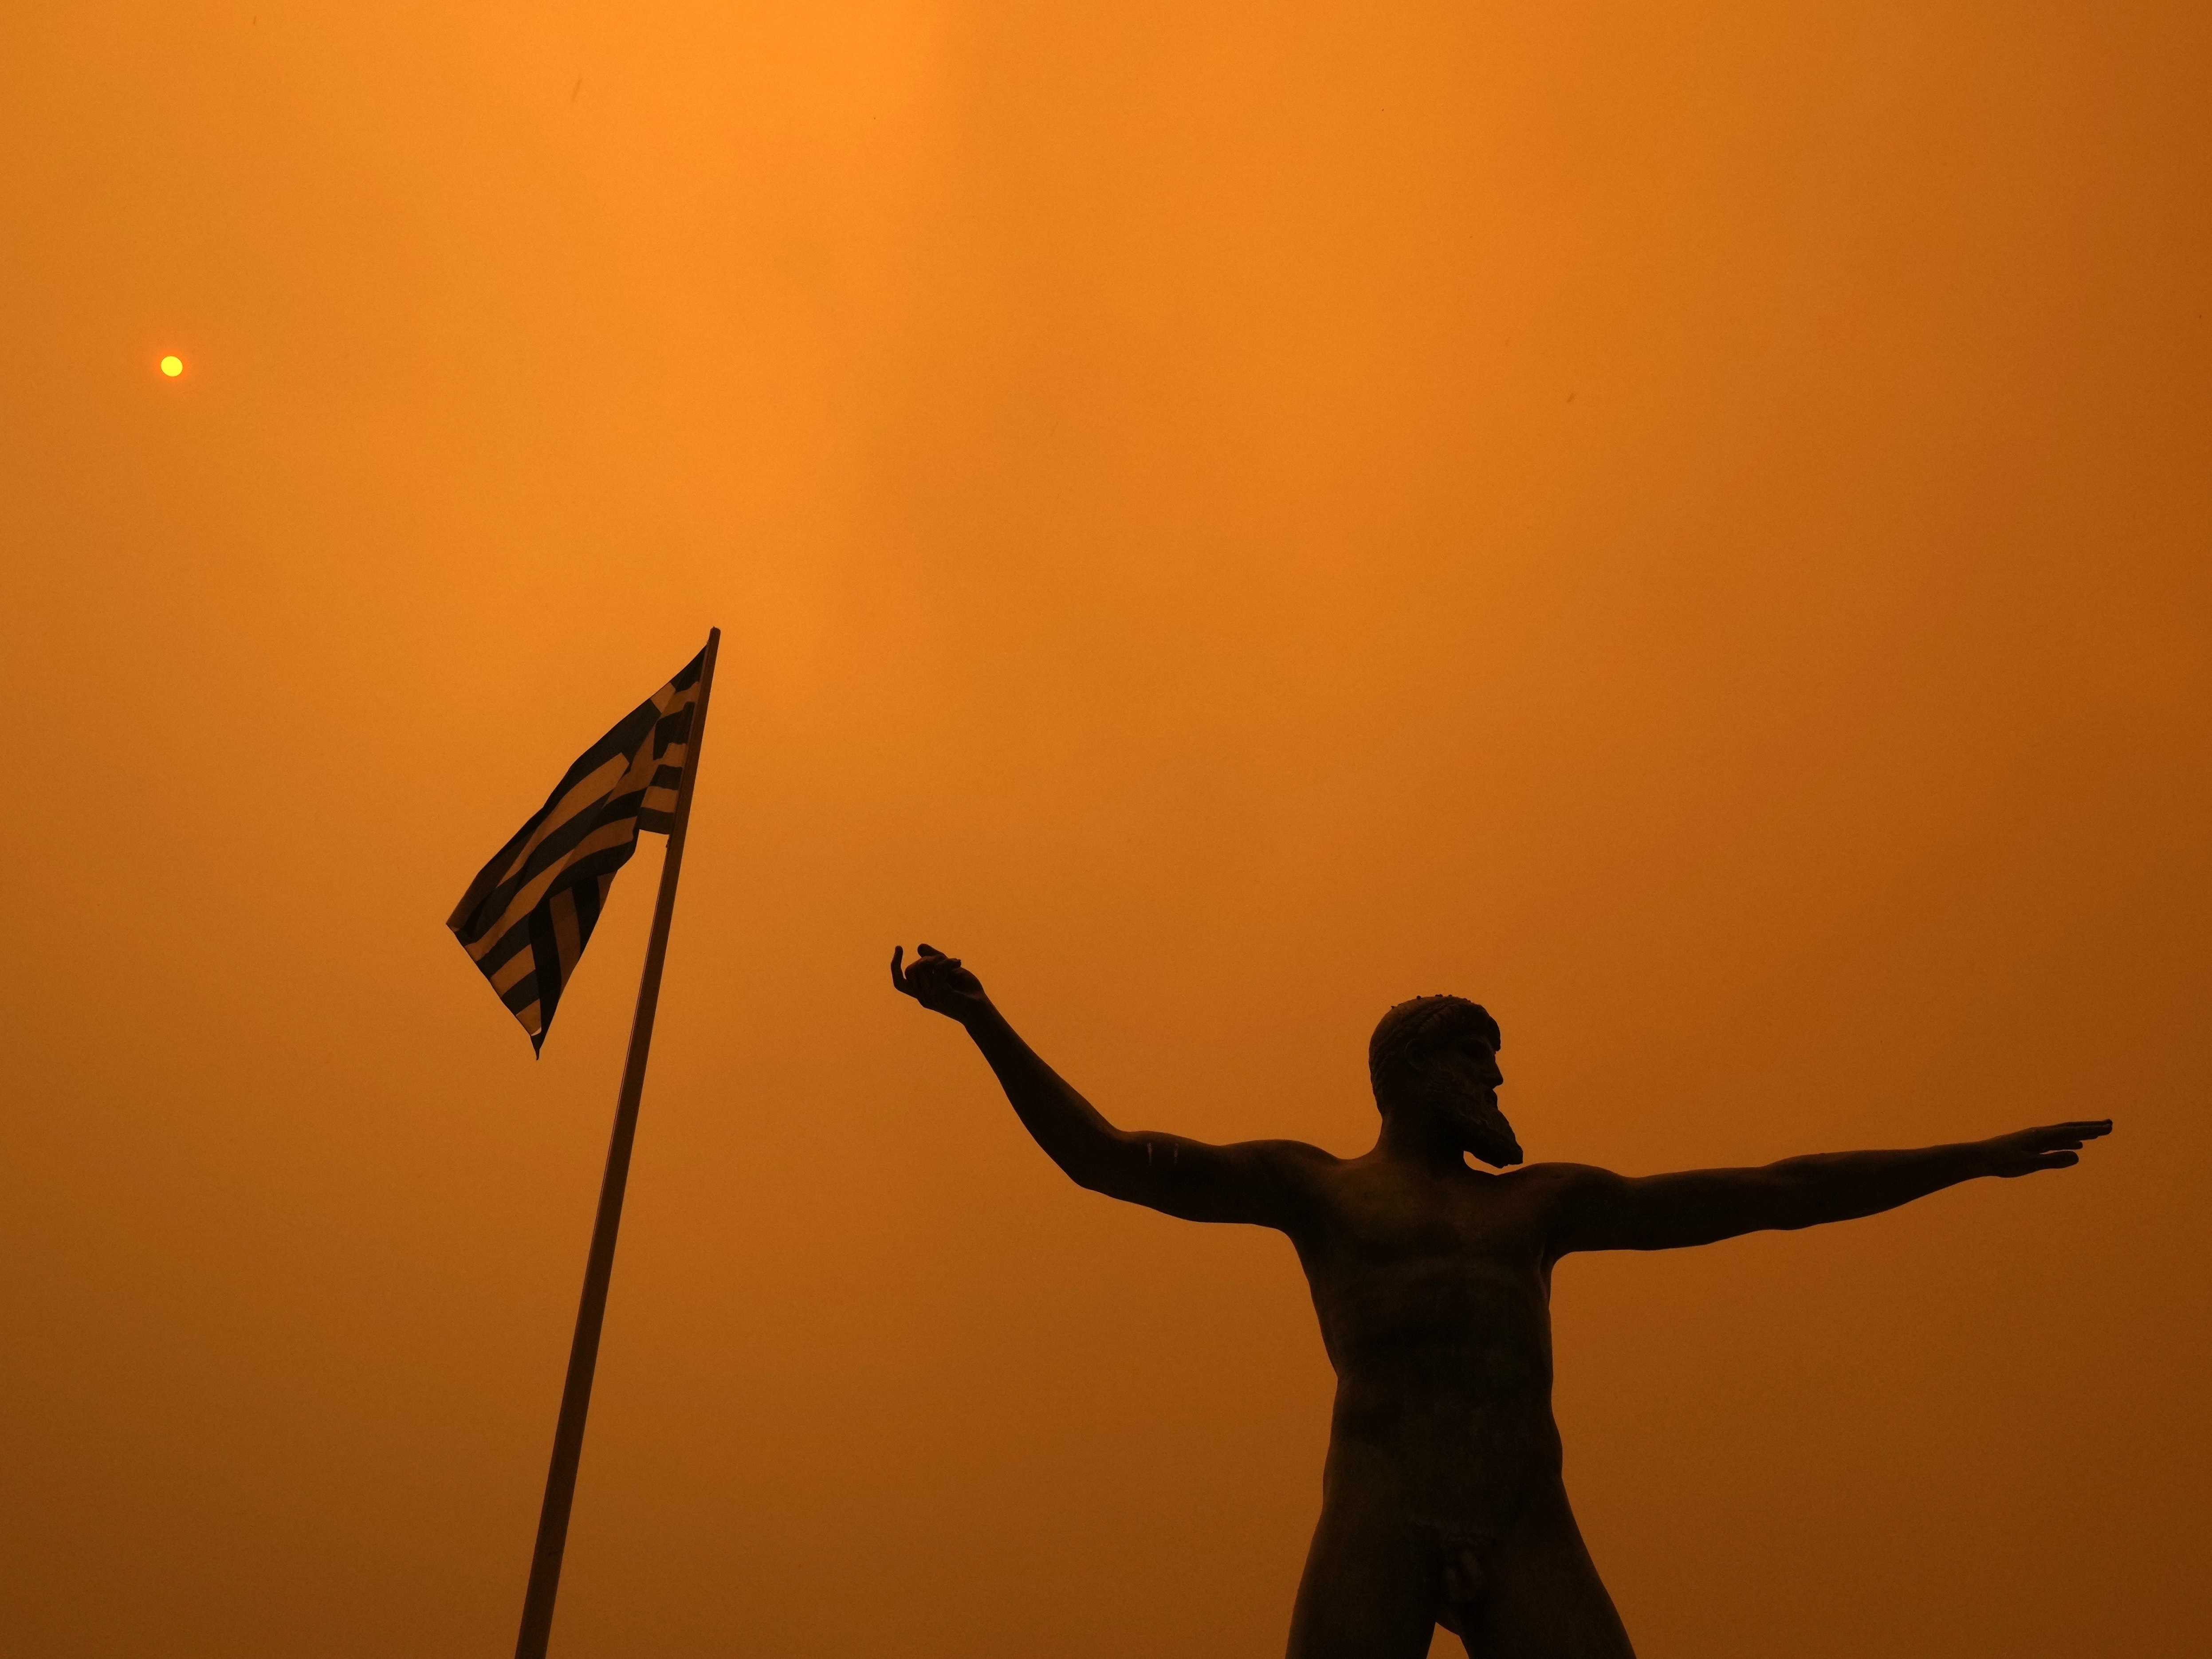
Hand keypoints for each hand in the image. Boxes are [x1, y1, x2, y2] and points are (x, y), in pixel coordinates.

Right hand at [890, 943, 991, 1022]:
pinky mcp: (941, 993)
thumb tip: (919, 946)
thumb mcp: (949, 970)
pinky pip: (937, 969)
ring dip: (937, 958)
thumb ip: (935, 959)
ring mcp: (931, 996)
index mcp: (923, 993)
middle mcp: (923, 997)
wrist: (981, 1009)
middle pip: (910, 971)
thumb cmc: (966, 992)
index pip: (899, 982)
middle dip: (925, 959)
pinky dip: (948, 962)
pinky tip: (958, 962)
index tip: (899, 947)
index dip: (895, 965)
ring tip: (953, 962)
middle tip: (943, 960)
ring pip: (921, 967)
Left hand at [1980, 1119, 2112, 1176]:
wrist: (1980, 1157)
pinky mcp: (2032, 1145)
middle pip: (2070, 1128)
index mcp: (2041, 1136)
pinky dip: (2069, 1141)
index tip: (2108, 1128)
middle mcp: (2040, 1134)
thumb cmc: (2003, 1161)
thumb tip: (2078, 1155)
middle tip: (2110, 1125)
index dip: (2091, 1130)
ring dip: (2082, 1133)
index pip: (2071, 1131)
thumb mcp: (2029, 1163)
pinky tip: (2076, 1146)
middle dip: (2090, 1127)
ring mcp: (2036, 1138)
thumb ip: (2053, 1160)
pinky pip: (2056, 1141)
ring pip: (2064, 1134)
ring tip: (2098, 1133)